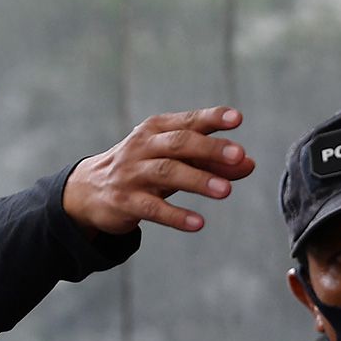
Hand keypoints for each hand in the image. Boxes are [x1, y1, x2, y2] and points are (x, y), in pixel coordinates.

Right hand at [62, 106, 256, 235]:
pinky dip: (176, 215)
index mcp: (157, 130)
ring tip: (226, 191)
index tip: (237, 118)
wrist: (90, 190)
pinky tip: (198, 223)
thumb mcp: (176, 161)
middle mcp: (143, 146)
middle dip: (210, 148)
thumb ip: (212, 161)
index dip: (212, 118)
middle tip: (238, 155)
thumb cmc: (144, 169)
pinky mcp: (125, 201)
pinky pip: (153, 208)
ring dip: (198, 180)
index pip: (188, 121)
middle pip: (179, 143)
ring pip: (167, 172)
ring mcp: (132, 173)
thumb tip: (249, 163)